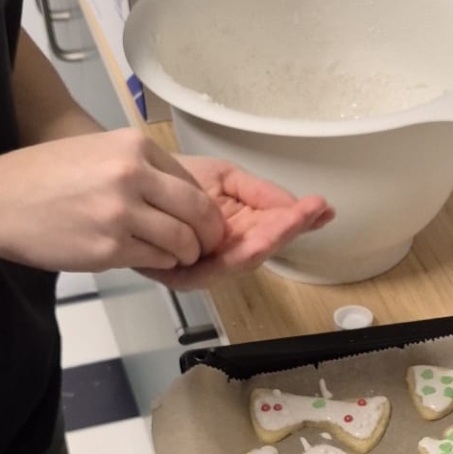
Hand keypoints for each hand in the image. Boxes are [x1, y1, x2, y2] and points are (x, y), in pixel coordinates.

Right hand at [0, 130, 225, 272]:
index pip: (191, 181)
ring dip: (186, 254)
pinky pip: (155, 260)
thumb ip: (137, 167)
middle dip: (209, 234)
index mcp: (133, 146)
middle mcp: (132, 176)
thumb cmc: (40, 178)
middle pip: (198, 212)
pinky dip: (160, 263)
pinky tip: (148, 258)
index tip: (202, 220)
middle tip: (205, 245)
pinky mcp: (109, 249)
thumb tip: (176, 194)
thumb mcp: (95, 151)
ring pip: (182, 241)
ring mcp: (122, 214)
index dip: (202, 207)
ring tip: (177, 256)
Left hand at [142, 158, 332, 282]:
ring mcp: (208, 265)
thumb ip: (259, 191)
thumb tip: (296, 204)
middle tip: (309, 212)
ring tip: (290, 223)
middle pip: (266, 245)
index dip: (300, 218)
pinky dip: (236, 257)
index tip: (321, 206)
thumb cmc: (173, 182)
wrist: (131, 184)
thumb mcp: (224, 177)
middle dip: (289, 228)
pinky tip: (255, 242)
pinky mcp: (184, 276)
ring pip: (246, 259)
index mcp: (241, 227)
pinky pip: (215, 270)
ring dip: (271, 241)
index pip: (277, 225)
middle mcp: (228, 250)